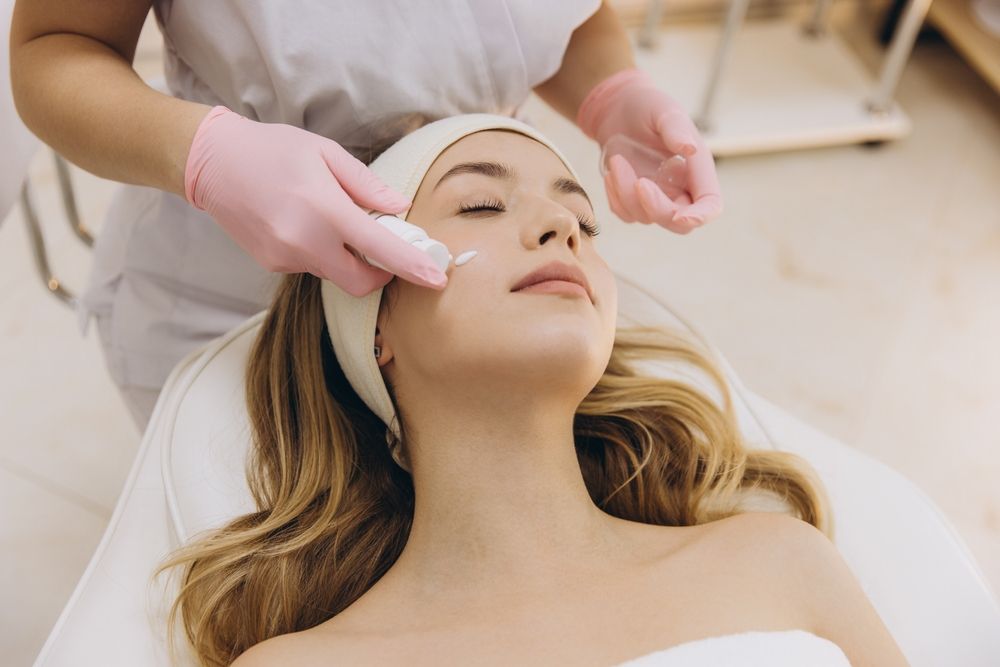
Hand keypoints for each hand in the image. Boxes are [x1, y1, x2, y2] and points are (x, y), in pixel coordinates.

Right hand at [184, 106, 447, 295]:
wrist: (212, 161)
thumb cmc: (273, 149)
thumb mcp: (326, 153)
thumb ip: (366, 185)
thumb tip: (399, 208)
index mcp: (326, 211)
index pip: (381, 250)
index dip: (413, 268)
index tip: (437, 279)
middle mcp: (305, 242)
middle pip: (362, 282)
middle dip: (381, 273)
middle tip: (385, 246)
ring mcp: (286, 257)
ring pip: (335, 274)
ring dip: (348, 258)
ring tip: (332, 219)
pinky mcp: (272, 264)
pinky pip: (312, 267)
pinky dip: (321, 252)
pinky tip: (304, 223)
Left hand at [577, 69, 722, 232]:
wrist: (618, 109)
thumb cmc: (647, 106)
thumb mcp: (663, 111)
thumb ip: (676, 129)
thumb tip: (690, 148)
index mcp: (698, 170)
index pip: (709, 205)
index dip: (699, 217)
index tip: (680, 216)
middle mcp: (681, 189)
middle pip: (678, 223)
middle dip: (656, 208)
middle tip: (638, 182)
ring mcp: (657, 197)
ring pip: (646, 217)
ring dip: (626, 194)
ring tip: (617, 160)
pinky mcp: (634, 201)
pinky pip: (625, 214)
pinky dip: (615, 197)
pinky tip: (612, 171)